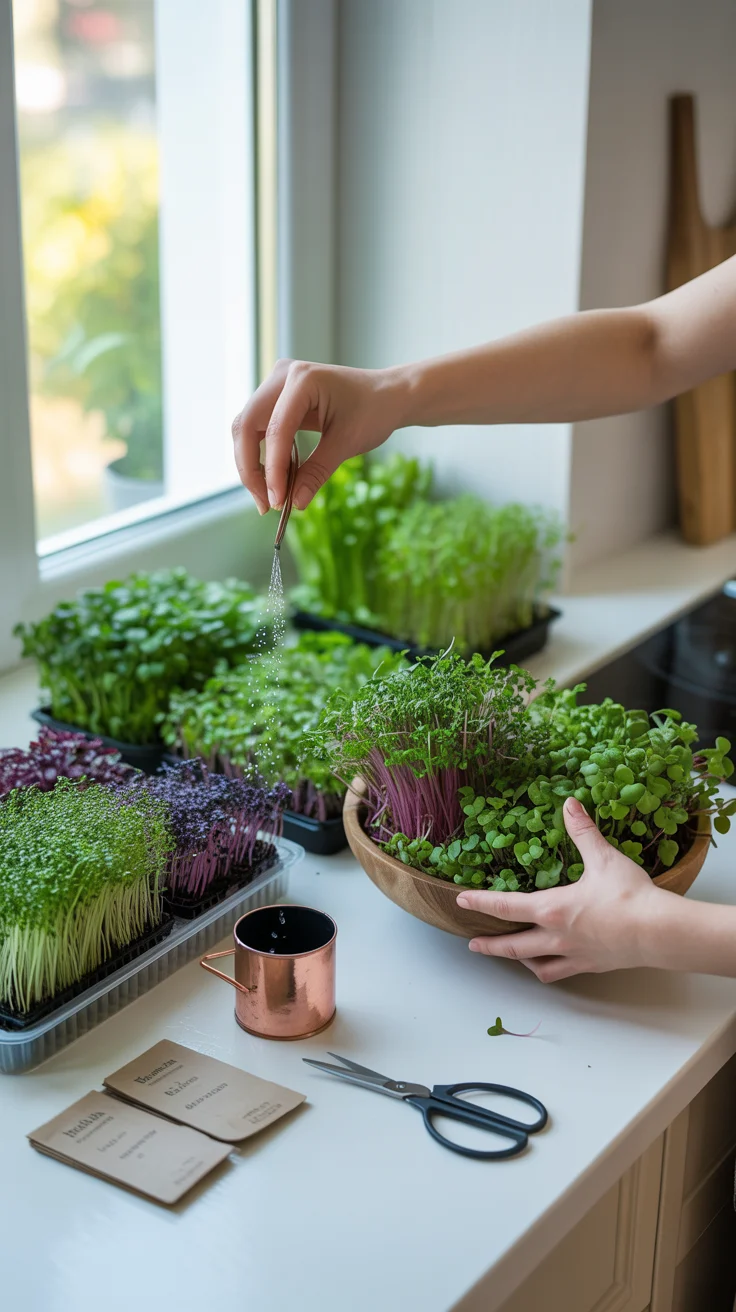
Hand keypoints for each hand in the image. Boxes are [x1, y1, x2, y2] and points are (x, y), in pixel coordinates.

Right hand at [231, 359, 408, 513]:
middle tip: (264, 504)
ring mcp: (276, 385)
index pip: (275, 429)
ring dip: (251, 465)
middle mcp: (283, 376)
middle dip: (250, 469)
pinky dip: (261, 457)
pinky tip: (272, 481)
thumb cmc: (373, 411)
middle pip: (245, 425)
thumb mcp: (347, 443)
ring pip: (245, 429)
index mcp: (303, 379)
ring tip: (267, 498)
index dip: (273, 468)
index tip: (277, 501)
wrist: (386, 394)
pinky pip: (257, 430)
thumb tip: (295, 502)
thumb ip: (317, 472)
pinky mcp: (276, 399)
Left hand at [455, 797, 663, 981]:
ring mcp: (574, 954)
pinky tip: (550, 964)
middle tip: (472, 944)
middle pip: (513, 946)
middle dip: (490, 945)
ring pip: (536, 965)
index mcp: (552, 909)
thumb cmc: (629, 896)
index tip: (461, 901)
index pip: (506, 906)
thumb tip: (569, 804)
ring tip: (511, 957)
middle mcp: (557, 937)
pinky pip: (563, 972)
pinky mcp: (592, 965)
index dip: (480, 903)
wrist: (659, 932)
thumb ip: (583, 831)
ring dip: (519, 961)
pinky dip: (550, 969)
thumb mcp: (604, 858)